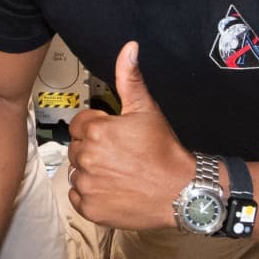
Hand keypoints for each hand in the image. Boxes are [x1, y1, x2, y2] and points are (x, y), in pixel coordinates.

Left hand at [66, 42, 191, 229]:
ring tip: (118, 172)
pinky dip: (90, 194)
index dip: (97, 128)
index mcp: (96, 132)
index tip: (114, 136)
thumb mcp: (147, 110)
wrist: (181, 192)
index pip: (80, 124)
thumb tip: (128, 49)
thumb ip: (130, 79)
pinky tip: (112, 189)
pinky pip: (77, 197)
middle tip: (119, 155)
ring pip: (77, 172)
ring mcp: (87, 185)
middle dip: (94, 149)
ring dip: (91, 172)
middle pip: (77, 148)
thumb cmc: (165, 152)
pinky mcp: (90, 208)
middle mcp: (87, 158)